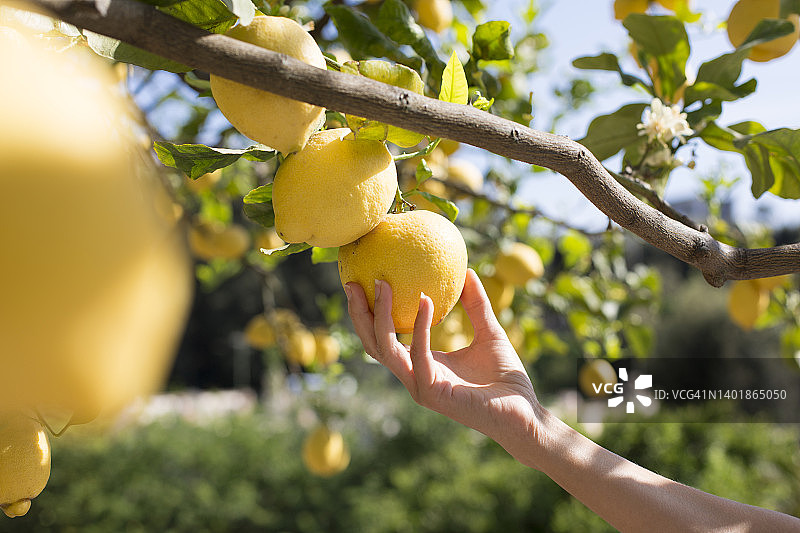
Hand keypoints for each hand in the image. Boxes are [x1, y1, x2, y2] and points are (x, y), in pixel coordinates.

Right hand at [344, 268, 544, 460]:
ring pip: (385, 349)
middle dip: (359, 313)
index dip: (369, 312)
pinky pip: (418, 354)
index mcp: (421, 363)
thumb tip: (468, 270)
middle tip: (352, 282)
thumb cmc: (506, 378)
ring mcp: (420, 386)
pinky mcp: (432, 393)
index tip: (364, 279)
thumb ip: (476, 305)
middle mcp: (414, 376)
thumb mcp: (490, 332)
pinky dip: (419, 327)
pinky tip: (425, 301)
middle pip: (373, 343)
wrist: (524, 413)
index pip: (384, 338)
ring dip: (380, 315)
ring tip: (383, 283)